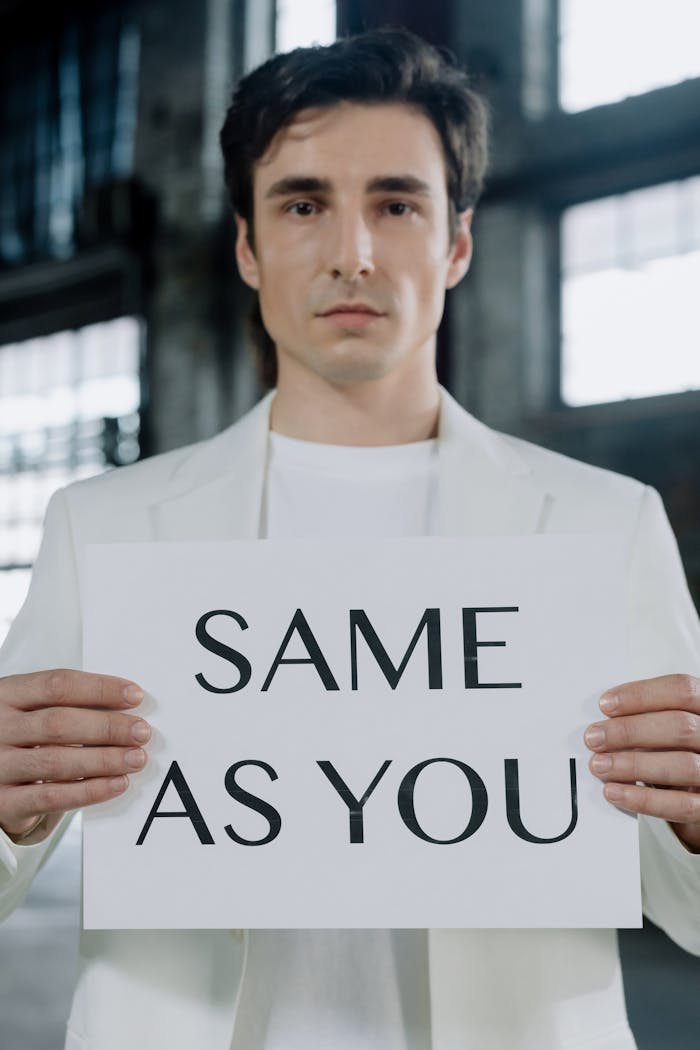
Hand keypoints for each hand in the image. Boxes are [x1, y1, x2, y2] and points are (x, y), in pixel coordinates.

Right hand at [0, 669, 150, 843]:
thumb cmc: (15, 736)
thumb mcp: (28, 709)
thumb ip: (66, 704)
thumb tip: (124, 705)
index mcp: (7, 695)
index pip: (57, 685)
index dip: (100, 689)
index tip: (134, 696)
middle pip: (59, 723)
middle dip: (107, 727)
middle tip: (140, 732)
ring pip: (57, 761)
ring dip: (104, 760)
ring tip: (135, 758)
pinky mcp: (3, 802)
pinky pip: (51, 797)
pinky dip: (89, 791)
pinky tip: (115, 783)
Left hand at [585, 673, 699, 850]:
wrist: (696, 793)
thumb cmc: (678, 752)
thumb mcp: (668, 727)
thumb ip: (649, 718)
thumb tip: (606, 721)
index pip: (683, 691)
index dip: (641, 695)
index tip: (607, 705)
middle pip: (680, 726)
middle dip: (630, 731)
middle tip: (595, 737)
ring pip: (684, 765)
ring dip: (634, 765)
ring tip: (600, 765)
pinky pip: (682, 805)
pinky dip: (644, 799)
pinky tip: (616, 792)